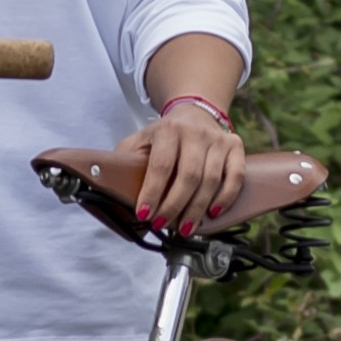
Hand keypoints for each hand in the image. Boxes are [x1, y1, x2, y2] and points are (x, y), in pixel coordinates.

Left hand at [115, 108, 244, 236]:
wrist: (195, 112)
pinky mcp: (235, 146)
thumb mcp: (140, 139)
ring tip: (185, 228)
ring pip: (212, 180)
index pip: (160, 165)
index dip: (152, 193)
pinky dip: (225, 198)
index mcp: (168, 130)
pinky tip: (212, 213)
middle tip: (163, 225)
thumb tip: (104, 184)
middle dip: (174, 206)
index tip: (144, 215)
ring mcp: (218, 139)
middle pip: (188, 176)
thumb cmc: (164, 135)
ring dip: (197, 209)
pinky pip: (235, 176)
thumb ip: (125, 159)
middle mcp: (195, 133)